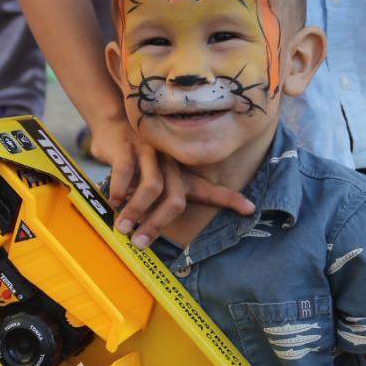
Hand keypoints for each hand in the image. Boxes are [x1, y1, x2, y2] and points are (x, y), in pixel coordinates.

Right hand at [88, 113, 253, 249]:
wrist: (114, 122)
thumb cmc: (138, 159)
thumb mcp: (156, 176)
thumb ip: (162, 200)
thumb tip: (151, 233)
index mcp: (182, 174)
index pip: (210, 188)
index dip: (230, 199)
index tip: (250, 209)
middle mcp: (171, 163)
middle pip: (175, 199)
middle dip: (158, 224)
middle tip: (140, 243)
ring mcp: (150, 153)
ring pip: (151, 188)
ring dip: (136, 211)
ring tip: (123, 228)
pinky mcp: (127, 147)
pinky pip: (127, 173)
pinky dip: (120, 190)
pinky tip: (114, 200)